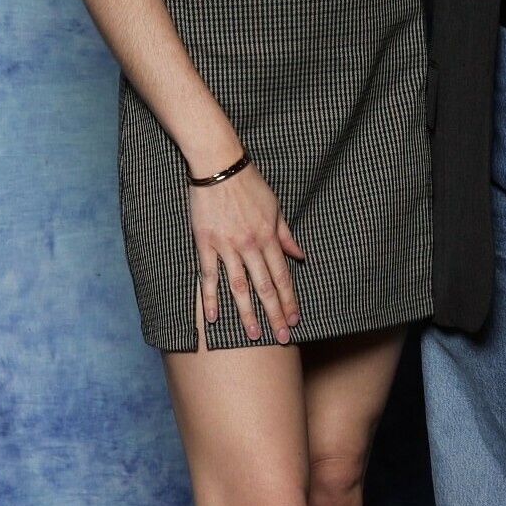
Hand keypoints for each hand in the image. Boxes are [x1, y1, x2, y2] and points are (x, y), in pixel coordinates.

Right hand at [188, 163, 305, 342]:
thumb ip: (285, 235)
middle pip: (265, 287)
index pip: (282, 276)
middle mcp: (250, 245)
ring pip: (239, 287)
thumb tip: (300, 256)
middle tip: (281, 339)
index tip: (295, 320)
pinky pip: (209, 276)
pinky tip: (212, 318)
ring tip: (254, 335)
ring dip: (247, 313)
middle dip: (275, 314)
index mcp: (269, 236)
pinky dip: (210, 298)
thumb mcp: (274, 206)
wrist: (219, 166)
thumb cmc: (249, 183)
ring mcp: (227, 246)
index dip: (289, 300)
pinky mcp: (205, 243)